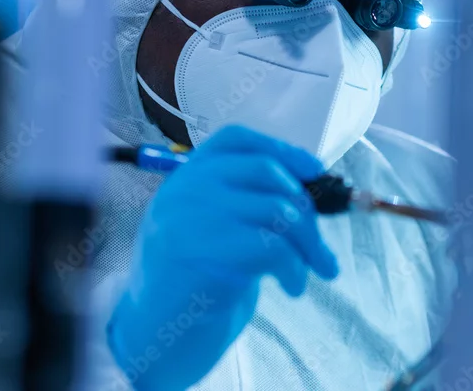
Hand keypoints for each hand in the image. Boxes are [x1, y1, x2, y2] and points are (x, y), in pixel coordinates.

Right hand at [107, 125, 339, 389]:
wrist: (153, 333)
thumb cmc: (193, 280)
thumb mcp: (213, 227)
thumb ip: (246, 200)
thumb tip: (312, 187)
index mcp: (186, 175)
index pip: (236, 139)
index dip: (281, 149)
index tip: (314, 170)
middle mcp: (185, 188)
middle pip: (266, 172)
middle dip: (307, 209)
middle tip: (319, 247)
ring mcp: (191, 217)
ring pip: (278, 210)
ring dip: (309, 244)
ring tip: (316, 270)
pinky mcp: (204, 252)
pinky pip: (273, 247)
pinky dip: (295, 268)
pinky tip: (293, 286)